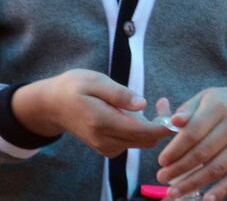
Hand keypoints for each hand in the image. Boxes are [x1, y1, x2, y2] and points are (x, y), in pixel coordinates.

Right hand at [11, 70, 171, 157]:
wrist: (51, 105)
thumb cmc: (74, 87)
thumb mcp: (96, 81)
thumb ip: (119, 94)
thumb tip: (143, 104)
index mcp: (102, 121)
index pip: (142, 131)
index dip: (163, 126)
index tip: (173, 111)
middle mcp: (103, 139)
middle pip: (145, 140)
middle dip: (160, 124)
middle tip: (163, 102)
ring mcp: (104, 146)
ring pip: (140, 143)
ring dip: (152, 128)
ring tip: (154, 104)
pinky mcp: (105, 147)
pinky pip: (131, 143)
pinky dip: (141, 131)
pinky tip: (138, 114)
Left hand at [157, 86, 226, 200]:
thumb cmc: (226, 105)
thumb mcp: (207, 99)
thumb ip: (188, 110)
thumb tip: (173, 122)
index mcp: (220, 106)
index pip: (193, 132)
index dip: (175, 150)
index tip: (162, 161)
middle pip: (203, 152)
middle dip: (179, 168)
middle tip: (162, 177)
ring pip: (216, 168)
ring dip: (192, 183)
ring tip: (174, 191)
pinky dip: (221, 190)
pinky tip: (206, 198)